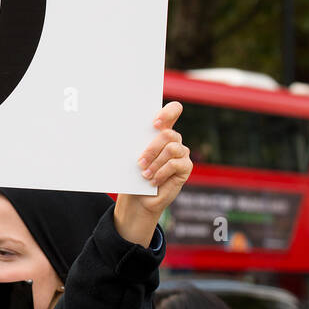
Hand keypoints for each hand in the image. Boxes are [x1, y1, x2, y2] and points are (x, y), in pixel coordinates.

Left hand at [114, 101, 191, 246]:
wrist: (138, 198)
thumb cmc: (133, 175)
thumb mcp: (132, 156)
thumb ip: (135, 143)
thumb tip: (123, 133)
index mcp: (161, 131)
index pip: (173, 110)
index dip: (168, 112)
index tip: (155, 123)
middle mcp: (174, 140)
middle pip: (168, 134)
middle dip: (151, 148)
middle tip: (139, 162)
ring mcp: (182, 153)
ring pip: (171, 148)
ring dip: (155, 162)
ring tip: (144, 174)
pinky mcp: (185, 167)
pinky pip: (175, 164)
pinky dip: (161, 172)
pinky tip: (153, 181)